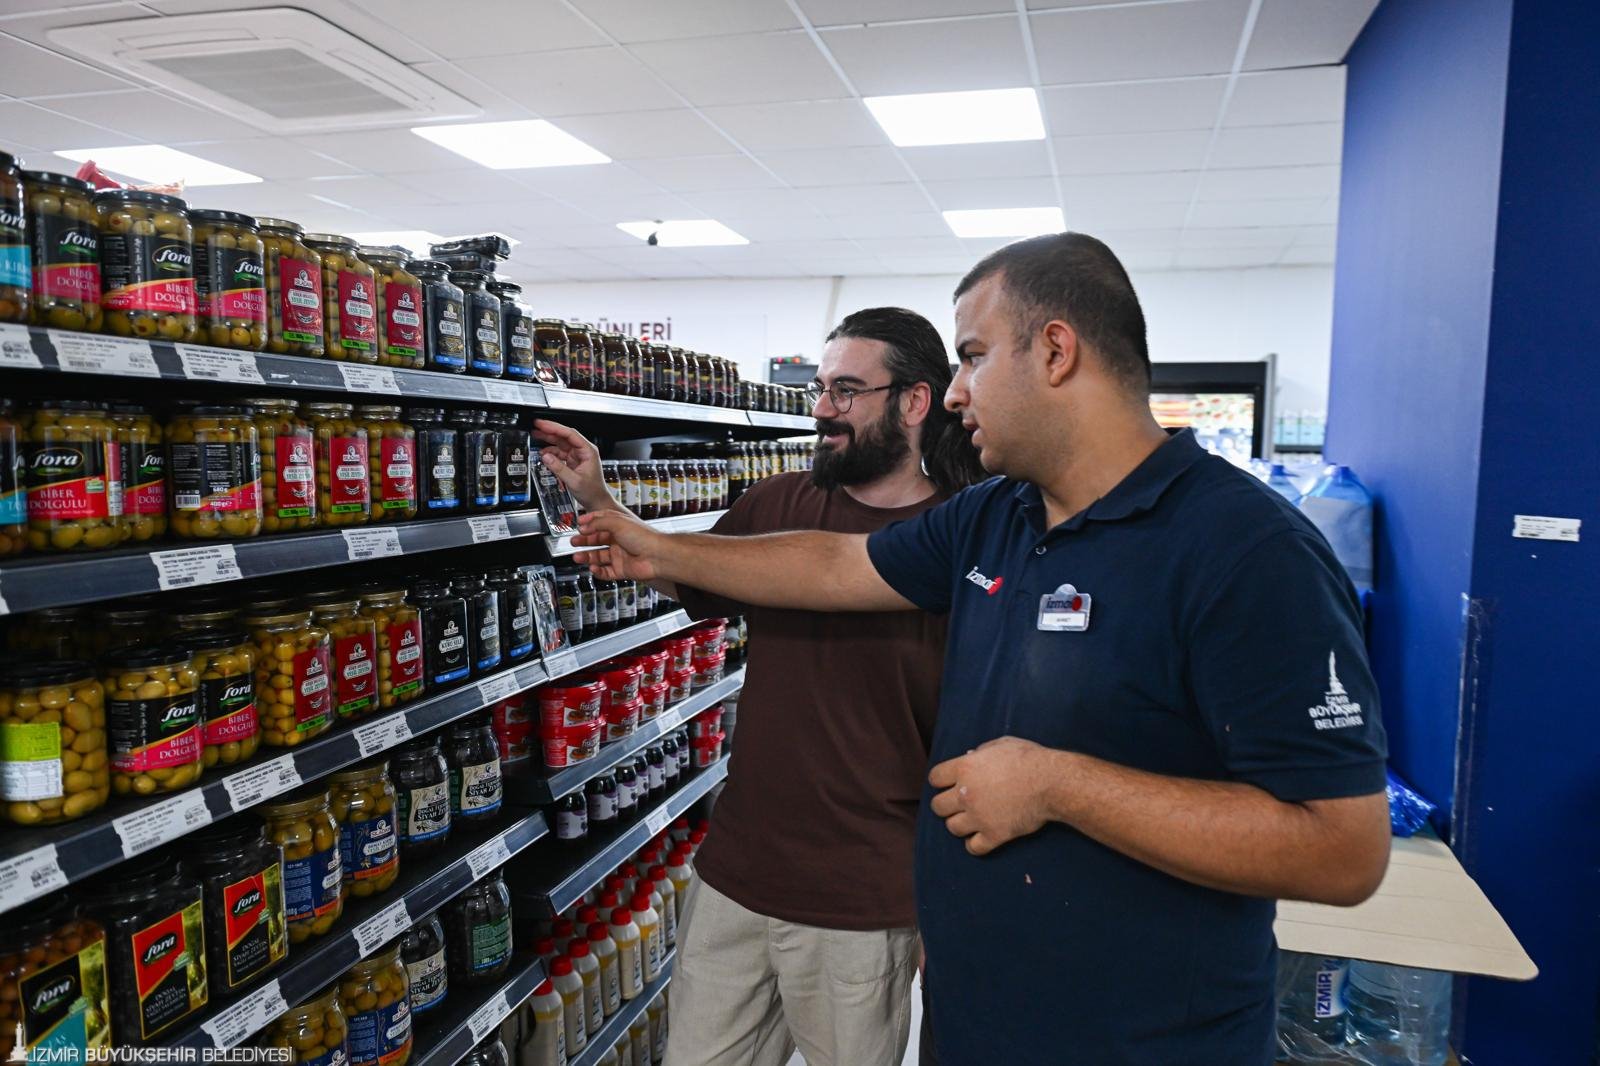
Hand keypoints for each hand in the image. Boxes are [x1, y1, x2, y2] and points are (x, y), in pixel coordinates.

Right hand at [532, 419, 614, 512]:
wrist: (596, 501)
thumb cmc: (592, 491)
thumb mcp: (574, 481)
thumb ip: (559, 468)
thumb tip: (546, 456)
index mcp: (588, 450)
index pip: (570, 434)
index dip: (555, 427)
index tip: (543, 424)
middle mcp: (583, 450)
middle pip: (564, 436)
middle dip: (549, 430)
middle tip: (536, 426)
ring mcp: (577, 455)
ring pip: (561, 443)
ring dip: (548, 440)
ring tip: (536, 436)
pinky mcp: (573, 461)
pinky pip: (560, 453)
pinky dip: (551, 452)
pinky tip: (543, 453)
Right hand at [571, 509, 665, 581]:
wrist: (657, 556)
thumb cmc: (644, 537)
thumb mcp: (617, 522)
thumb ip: (598, 523)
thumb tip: (584, 526)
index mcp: (619, 527)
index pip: (600, 523)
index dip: (589, 523)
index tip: (578, 524)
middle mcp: (619, 541)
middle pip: (597, 541)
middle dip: (584, 541)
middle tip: (574, 542)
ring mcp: (620, 556)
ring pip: (599, 557)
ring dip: (587, 557)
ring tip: (577, 557)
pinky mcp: (621, 570)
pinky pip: (606, 572)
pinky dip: (598, 571)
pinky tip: (593, 568)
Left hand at [928, 737, 1057, 855]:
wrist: (1052, 783)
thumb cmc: (1029, 759)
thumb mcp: (1001, 744)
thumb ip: (981, 751)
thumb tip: (969, 756)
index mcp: (965, 768)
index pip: (934, 778)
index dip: (941, 781)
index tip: (949, 784)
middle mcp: (966, 793)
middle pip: (937, 806)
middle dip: (947, 805)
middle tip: (959, 804)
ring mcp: (979, 816)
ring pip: (952, 828)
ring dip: (960, 824)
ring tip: (971, 820)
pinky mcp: (994, 834)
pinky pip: (973, 847)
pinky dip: (975, 844)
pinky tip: (981, 837)